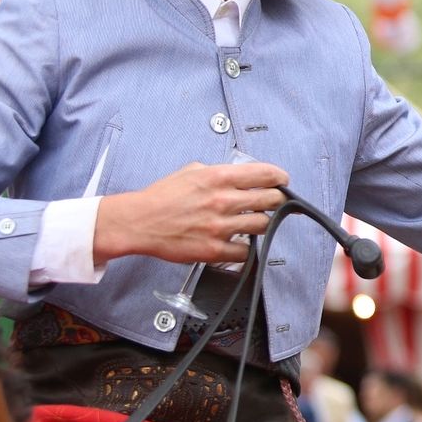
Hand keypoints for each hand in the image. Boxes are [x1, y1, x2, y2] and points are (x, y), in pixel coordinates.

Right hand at [93, 161, 289, 265]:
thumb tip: (241, 175)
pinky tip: (239, 241)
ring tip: (253, 221)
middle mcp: (223, 201)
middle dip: (276, 200)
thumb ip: (219, 172)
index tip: (282, 181)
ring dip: (262, 223)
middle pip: (272, 200)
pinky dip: (246, 247)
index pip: (266, 174)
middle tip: (273, 202)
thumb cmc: (162, 197)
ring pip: (263, 224)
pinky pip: (246, 251)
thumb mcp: (192, 171)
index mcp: (218, 177)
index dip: (280, 178)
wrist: (138, 222)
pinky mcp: (214, 249)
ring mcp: (220, 226)